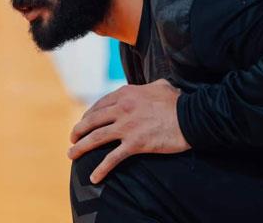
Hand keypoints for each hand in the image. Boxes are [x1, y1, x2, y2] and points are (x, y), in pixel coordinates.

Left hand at [68, 79, 190, 183]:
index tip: (83, 122)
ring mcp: (127, 126)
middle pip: (92, 120)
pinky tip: (93, 177)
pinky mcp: (135, 143)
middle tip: (72, 139)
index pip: (99, 105)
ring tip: (71, 155)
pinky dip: (101, 168)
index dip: (88, 115)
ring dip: (80, 147)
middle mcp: (122, 108)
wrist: (191, 117)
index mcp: (126, 93)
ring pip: (96, 138)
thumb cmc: (178, 101)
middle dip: (78, 130)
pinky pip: (112, 158)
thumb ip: (149, 86)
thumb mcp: (161, 86)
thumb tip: (150, 86)